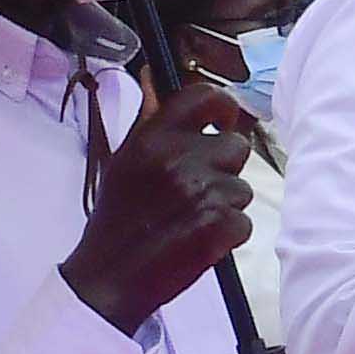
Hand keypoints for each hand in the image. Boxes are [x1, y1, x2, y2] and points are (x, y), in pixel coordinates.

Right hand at [58, 80, 262, 331]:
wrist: (110, 275)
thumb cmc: (117, 219)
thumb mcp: (124, 160)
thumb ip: (150, 123)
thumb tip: (156, 78)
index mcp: (153, 138)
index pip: (205, 96)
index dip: (223, 108)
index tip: (222, 122)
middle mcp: (179, 158)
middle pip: (236, 146)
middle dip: (225, 169)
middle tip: (197, 192)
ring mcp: (202, 191)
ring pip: (242, 188)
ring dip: (225, 205)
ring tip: (190, 220)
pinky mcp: (220, 225)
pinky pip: (245, 222)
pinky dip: (228, 235)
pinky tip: (199, 242)